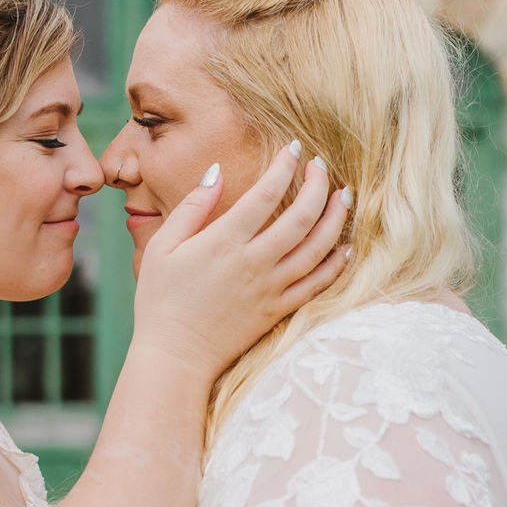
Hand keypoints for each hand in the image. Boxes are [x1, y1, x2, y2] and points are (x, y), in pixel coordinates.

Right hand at [133, 146, 350, 382]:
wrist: (174, 357)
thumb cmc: (160, 302)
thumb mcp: (163, 248)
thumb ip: (192, 207)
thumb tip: (216, 172)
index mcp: (223, 242)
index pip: (266, 194)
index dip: (285, 166)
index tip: (295, 149)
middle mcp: (253, 263)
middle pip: (302, 216)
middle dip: (319, 185)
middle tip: (322, 167)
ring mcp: (270, 288)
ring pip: (318, 248)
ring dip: (336, 218)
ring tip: (345, 197)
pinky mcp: (278, 311)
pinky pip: (317, 284)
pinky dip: (336, 264)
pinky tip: (345, 247)